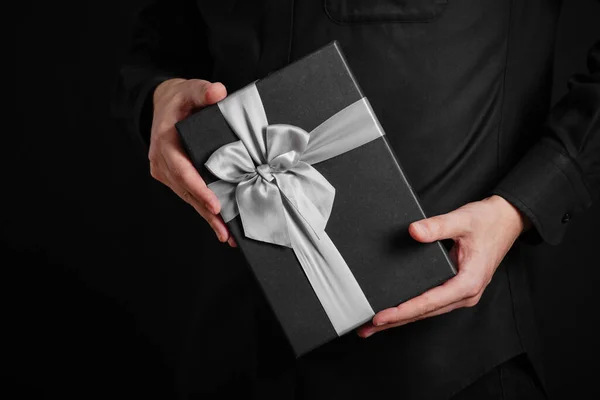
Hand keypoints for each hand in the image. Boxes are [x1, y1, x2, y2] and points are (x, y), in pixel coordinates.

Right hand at [148, 78, 236, 246]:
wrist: (163, 106)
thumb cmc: (180, 100)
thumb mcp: (190, 90)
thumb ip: (203, 91)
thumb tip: (217, 92)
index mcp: (164, 142)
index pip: (182, 170)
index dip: (199, 189)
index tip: (215, 205)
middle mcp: (162, 162)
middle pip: (187, 192)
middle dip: (207, 213)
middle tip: (225, 231)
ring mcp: (166, 173)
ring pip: (189, 198)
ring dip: (208, 217)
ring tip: (226, 235)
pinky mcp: (174, 178)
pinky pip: (190, 196)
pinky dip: (205, 210)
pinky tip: (220, 226)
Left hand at [357, 195, 529, 337]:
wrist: (506, 220)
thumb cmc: (487, 222)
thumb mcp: (461, 220)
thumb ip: (437, 226)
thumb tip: (414, 232)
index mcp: (467, 282)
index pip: (428, 302)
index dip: (402, 311)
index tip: (380, 317)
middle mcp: (465, 294)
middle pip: (424, 313)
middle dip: (394, 322)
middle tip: (367, 328)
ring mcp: (461, 294)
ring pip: (426, 311)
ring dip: (401, 318)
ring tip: (374, 325)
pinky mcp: (456, 289)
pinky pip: (431, 303)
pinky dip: (411, 309)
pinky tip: (396, 311)